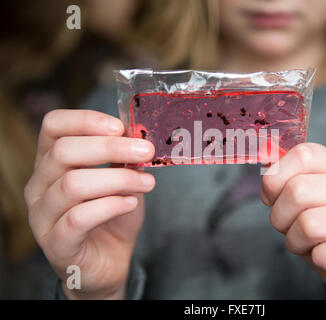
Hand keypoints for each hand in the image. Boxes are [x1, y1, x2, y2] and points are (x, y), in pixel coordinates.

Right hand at [24, 109, 154, 298]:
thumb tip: (139, 138)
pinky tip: (131, 203)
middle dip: (110, 147)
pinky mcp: (55, 243)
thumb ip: (125, 160)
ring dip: (118, 179)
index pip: (53, 126)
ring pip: (73, 185)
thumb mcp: (122, 180)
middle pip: (64, 152)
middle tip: (145, 151)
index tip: (120, 126)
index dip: (85, 120)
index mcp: (52, 162)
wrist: (109, 260)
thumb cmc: (113, 214)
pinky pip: (78, 218)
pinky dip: (111, 206)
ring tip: (148, 183)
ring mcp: (42, 216)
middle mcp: (39, 185)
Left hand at [261, 143, 325, 298]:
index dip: (276, 178)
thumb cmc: (322, 231)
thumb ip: (284, 177)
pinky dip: (320, 258)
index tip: (271, 198)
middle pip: (298, 190)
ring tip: (307, 244)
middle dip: (280, 216)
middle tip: (289, 228)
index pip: (304, 155)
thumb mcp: (301, 200)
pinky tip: (324, 257)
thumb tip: (265, 162)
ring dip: (295, 241)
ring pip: (310, 224)